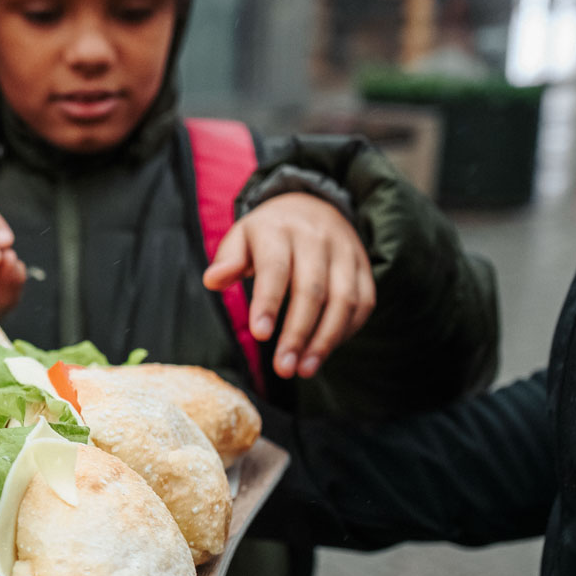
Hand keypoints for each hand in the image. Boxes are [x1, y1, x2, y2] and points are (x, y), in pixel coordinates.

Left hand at [203, 194, 374, 379]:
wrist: (312, 205)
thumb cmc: (268, 233)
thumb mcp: (241, 237)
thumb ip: (227, 260)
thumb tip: (212, 280)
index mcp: (279, 230)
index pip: (275, 268)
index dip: (268, 302)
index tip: (260, 335)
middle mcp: (317, 238)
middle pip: (312, 290)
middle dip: (298, 333)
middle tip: (283, 368)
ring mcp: (346, 252)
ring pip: (343, 300)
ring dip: (325, 340)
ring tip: (304, 370)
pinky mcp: (364, 267)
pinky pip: (363, 302)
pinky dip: (345, 331)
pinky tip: (323, 352)